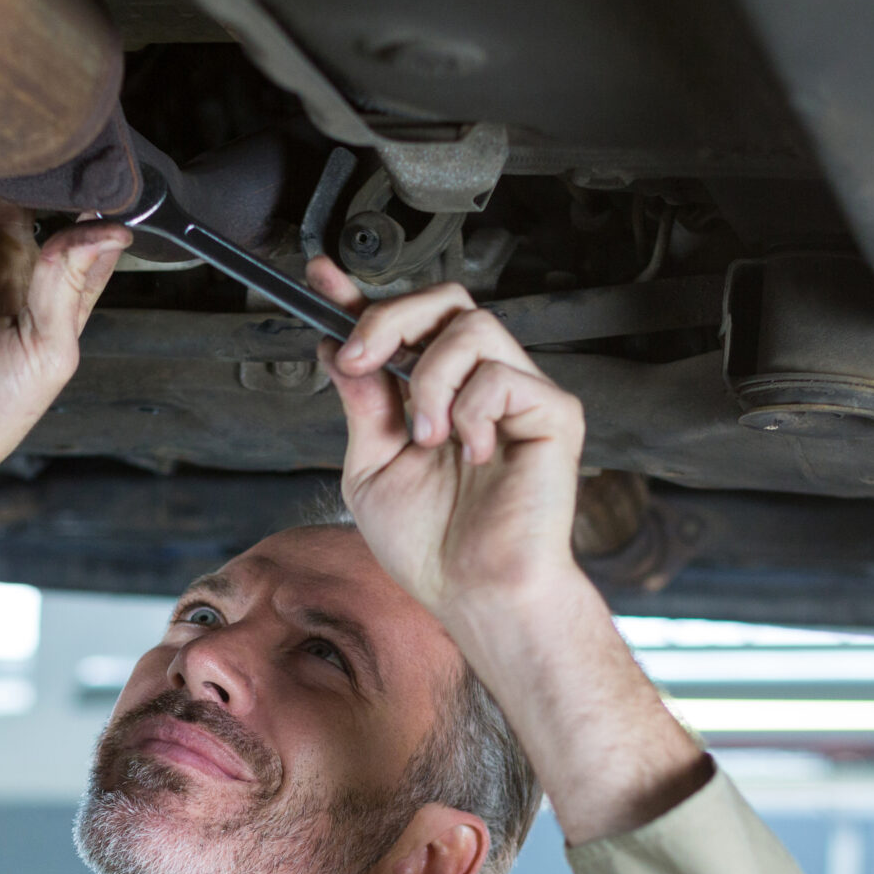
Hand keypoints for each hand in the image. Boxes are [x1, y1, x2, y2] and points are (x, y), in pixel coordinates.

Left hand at [310, 261, 707, 842]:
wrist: (474, 594)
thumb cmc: (433, 549)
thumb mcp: (371, 467)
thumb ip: (361, 403)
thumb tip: (337, 346)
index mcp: (436, 396)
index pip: (404, 327)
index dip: (362, 297)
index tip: (320, 278)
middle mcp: (479, 386)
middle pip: (446, 301)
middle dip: (391, 320)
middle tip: (363, 362)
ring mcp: (518, 396)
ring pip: (472, 326)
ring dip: (430, 378)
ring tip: (428, 436)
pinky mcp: (553, 412)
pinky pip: (503, 374)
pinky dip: (473, 411)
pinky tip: (472, 454)